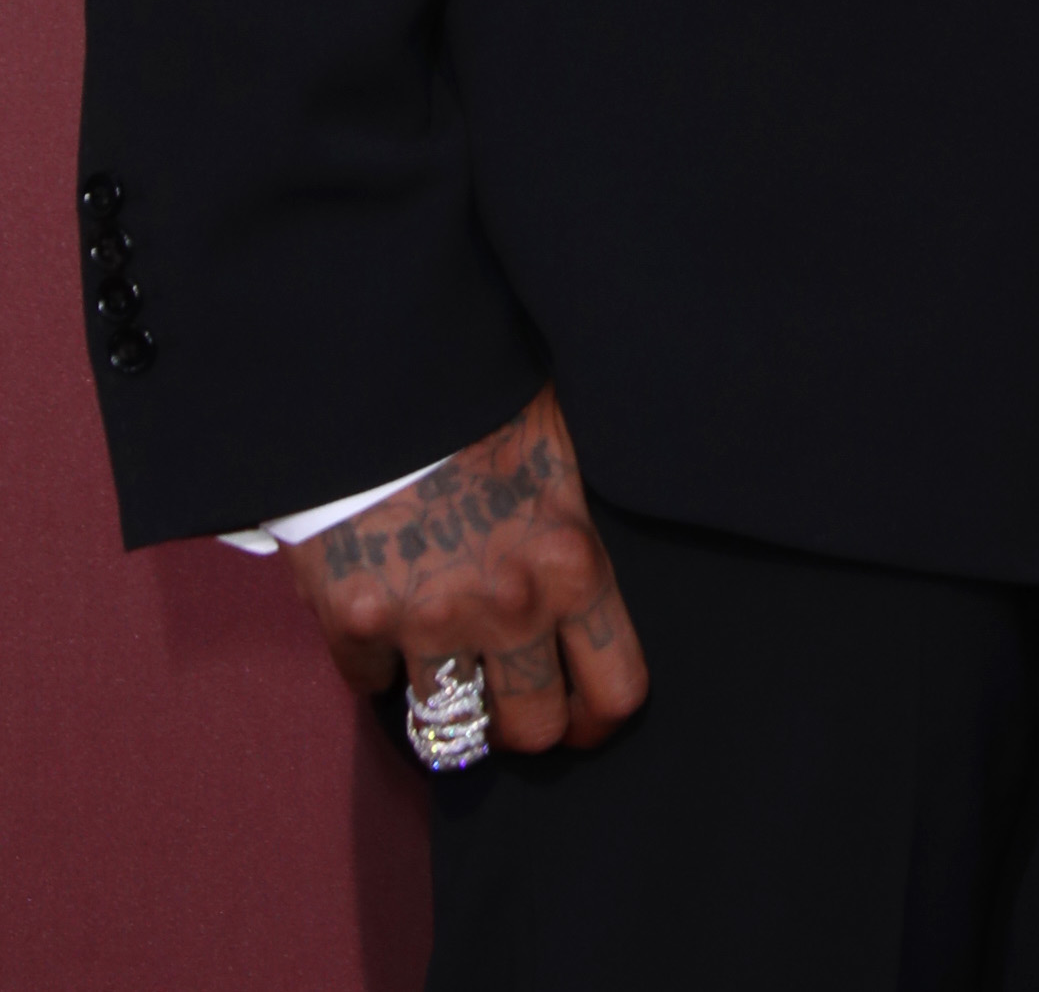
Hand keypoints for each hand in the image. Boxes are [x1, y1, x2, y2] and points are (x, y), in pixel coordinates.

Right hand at [287, 381, 646, 752]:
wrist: (380, 376)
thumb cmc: (482, 402)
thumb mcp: (563, 448)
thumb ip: (579, 524)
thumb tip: (596, 570)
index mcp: (571, 564)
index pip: (616, 690)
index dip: (600, 716)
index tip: (584, 715)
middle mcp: (508, 608)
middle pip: (534, 731)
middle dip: (525, 724)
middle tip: (512, 700)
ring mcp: (427, 622)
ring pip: (450, 728)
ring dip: (451, 705)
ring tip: (450, 675)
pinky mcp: (355, 621)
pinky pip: (370, 684)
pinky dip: (378, 667)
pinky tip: (385, 627)